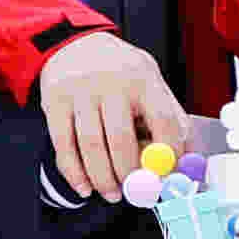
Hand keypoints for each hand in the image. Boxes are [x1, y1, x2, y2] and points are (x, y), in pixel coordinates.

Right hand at [35, 30, 183, 203]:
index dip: (167, 155)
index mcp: (143, 78)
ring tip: (111, 193)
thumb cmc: (120, 72)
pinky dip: (74, 173)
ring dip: (103, 179)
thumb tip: (183, 161)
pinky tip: (85, 187)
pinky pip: (64, 145)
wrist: (74, 44)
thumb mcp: (149, 81)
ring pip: (91, 146)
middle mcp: (112, 82)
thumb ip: (168, 117)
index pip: (162, 121)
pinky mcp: (55, 101)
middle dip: (129, 175)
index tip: (167, 177)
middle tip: (134, 194)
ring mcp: (80, 91)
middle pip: (122, 139)